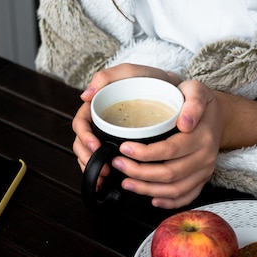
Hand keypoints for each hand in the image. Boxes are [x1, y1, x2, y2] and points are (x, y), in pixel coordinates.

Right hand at [72, 63, 180, 177]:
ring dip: (93, 169)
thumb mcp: (131, 73)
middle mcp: (100, 123)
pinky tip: (108, 183)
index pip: (80, 124)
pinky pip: (106, 162)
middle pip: (82, 144)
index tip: (95, 147)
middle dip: (88, 159)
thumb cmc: (152, 81)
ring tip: (104, 179)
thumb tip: (85, 95)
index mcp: (97, 106)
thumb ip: (109, 76)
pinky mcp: (120, 148)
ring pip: (91, 156)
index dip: (84, 137)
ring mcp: (109, 136)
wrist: (175, 93)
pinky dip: (103, 173)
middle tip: (103, 169)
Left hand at [111, 80, 223, 208]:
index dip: (144, 153)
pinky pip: (186, 197)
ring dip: (147, 189)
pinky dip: (168, 202)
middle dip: (139, 172)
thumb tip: (185, 122)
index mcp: (202, 137)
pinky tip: (151, 199)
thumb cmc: (202, 103)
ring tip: (126, 182)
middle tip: (118, 164)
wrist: (219, 117)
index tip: (124, 149)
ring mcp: (204, 171)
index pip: (170, 150)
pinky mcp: (202, 180)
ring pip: (174, 189)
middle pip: (169, 173)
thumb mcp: (197, 90)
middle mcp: (205, 158)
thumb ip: (193, 102)